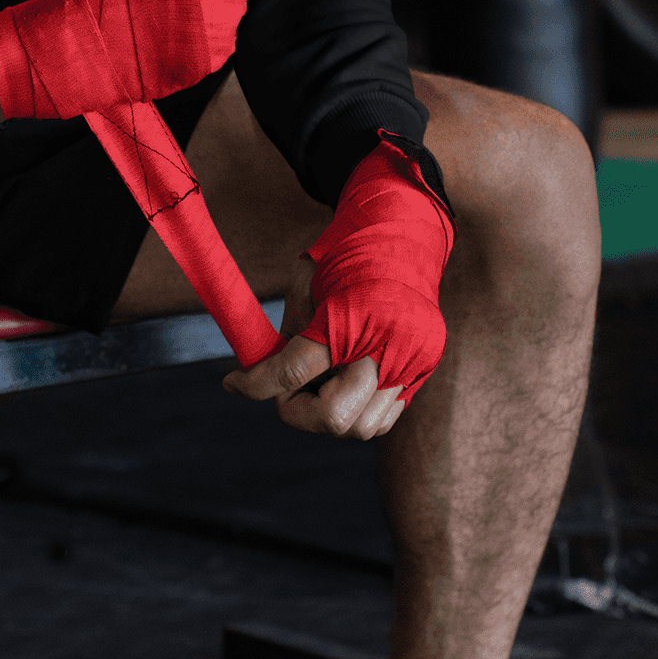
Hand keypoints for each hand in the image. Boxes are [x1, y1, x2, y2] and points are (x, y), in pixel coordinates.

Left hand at [223, 253, 406, 438]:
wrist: (404, 231)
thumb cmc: (346, 252)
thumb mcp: (304, 283)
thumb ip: (288, 335)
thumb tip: (263, 377)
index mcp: (354, 317)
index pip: (294, 371)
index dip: (255, 384)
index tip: (233, 382)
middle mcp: (390, 347)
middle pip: (334, 418)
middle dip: (299, 410)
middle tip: (286, 387)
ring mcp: (413, 363)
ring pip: (362, 427)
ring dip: (330, 414)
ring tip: (320, 379)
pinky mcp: (424, 371)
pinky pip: (384, 416)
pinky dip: (358, 409)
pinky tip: (344, 379)